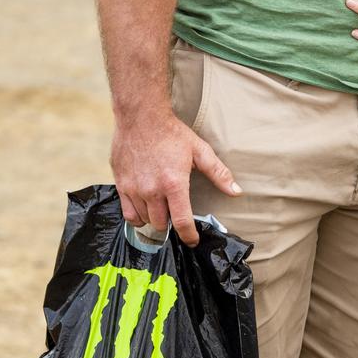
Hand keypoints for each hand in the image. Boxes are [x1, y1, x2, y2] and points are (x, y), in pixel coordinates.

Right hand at [111, 111, 241, 246]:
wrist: (141, 117)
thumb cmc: (172, 133)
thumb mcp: (200, 150)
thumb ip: (218, 173)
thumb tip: (236, 191)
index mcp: (174, 184)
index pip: (182, 222)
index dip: (189, 236)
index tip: (193, 241)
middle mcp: (153, 191)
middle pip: (162, 224)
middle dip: (171, 224)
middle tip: (176, 216)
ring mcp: (135, 189)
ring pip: (145, 220)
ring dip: (155, 219)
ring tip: (162, 209)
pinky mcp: (121, 186)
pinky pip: (128, 214)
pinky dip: (137, 217)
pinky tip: (145, 210)